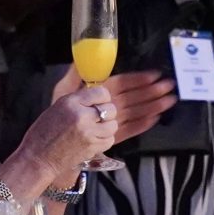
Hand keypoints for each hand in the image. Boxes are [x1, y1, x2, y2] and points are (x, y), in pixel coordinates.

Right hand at [22, 69, 175, 175]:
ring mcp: (100, 129)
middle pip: (128, 97)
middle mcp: (92, 113)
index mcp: (82, 97)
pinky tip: (156, 116)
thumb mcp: (59, 96)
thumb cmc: (50, 125)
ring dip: (153, 106)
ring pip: (132, 113)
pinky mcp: (105, 143)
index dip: (137, 79)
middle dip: (151, 90)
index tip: (152, 74)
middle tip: (168, 83)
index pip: (115, 84)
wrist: (43, 155)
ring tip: (169, 99)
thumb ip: (74, 77)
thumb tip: (82, 58)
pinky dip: (144, 124)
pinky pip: (129, 131)